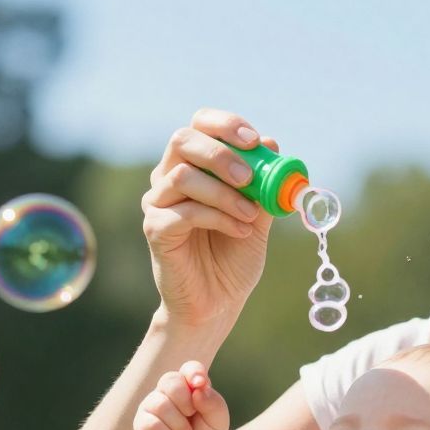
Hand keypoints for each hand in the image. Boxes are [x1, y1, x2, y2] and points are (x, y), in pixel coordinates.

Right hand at [134, 360, 230, 429]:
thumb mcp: (219, 422)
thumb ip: (214, 403)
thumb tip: (198, 389)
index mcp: (188, 386)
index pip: (189, 368)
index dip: (194, 372)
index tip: (200, 384)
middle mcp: (167, 392)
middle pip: (170, 380)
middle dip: (186, 402)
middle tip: (191, 417)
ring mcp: (151, 406)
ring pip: (161, 404)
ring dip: (179, 425)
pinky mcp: (141, 424)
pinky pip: (152, 424)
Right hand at [142, 110, 279, 328]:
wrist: (217, 304)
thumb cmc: (233, 258)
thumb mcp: (257, 216)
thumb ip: (264, 184)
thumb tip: (274, 143)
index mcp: (193, 166)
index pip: (200, 125)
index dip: (225, 125)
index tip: (255, 140)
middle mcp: (168, 178)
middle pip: (183, 140)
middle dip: (220, 154)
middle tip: (250, 178)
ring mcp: (157, 203)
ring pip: (183, 176)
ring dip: (225, 194)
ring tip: (250, 217)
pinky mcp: (155, 229)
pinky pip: (184, 212)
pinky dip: (218, 218)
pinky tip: (239, 233)